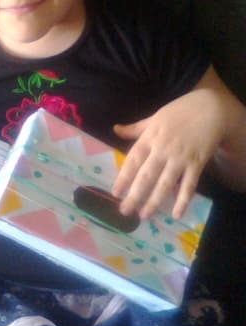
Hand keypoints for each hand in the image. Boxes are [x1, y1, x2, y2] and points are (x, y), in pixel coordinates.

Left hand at [111, 88, 225, 219]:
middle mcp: (162, 150)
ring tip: (145, 216)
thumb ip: (135, 128)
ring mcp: (180, 158)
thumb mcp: (154, 118)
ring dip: (155, 201)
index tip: (115, 192)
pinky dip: (182, 200)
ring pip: (165, 184)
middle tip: (125, 211)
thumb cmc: (178, 113)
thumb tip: (115, 129)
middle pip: (146, 176)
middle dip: (135, 195)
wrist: (209, 109)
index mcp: (150, 138)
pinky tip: (176, 214)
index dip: (123, 177)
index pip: (133, 160)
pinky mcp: (196, 164)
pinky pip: (189, 185)